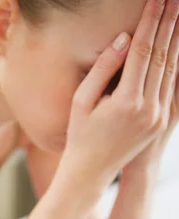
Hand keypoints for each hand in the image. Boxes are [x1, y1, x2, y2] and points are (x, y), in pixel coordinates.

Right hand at [63, 0, 178, 189]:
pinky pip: (172, 85)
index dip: (150, 22)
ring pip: (171, 69)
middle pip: (162, 56)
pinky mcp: (162, 122)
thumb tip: (125, 38)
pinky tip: (176, 46)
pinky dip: (175, 63)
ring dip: (176, 39)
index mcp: (126, 103)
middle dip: (168, 24)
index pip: (142, 51)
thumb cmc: (80, 134)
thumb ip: (103, 68)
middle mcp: (148, 110)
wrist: (91, 171)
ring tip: (178, 14)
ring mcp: (158, 117)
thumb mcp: (82, 101)